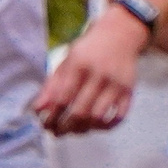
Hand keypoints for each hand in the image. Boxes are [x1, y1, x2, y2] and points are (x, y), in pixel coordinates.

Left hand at [35, 13, 143, 133]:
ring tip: (74, 129)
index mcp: (79, 63)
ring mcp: (116, 84)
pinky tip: (95, 125)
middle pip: (80, 111)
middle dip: (65, 127)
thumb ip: (52, 85)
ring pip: (98, 117)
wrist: (120, 34)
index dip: (51, 116)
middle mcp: (98, 74)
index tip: (45, 125)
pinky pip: (118, 117)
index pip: (62, 98)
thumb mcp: (67, 60)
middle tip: (57, 132)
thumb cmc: (89, 50)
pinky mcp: (129, 91)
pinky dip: (106, 126)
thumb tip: (38, 109)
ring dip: (84, 129)